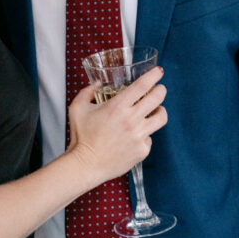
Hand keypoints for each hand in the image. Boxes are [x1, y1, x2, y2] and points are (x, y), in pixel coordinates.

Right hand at [68, 67, 166, 184]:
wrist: (85, 165)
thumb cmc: (81, 137)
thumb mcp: (77, 108)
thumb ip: (87, 92)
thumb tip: (97, 84)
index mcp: (117, 106)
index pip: (142, 85)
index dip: (153, 76)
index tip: (158, 72)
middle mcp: (131, 119)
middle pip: (157, 98)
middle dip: (161, 90)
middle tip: (159, 89)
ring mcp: (139, 136)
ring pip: (161, 118)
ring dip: (160, 111)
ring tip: (156, 110)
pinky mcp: (142, 150)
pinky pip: (149, 138)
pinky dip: (144, 135)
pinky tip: (135, 136)